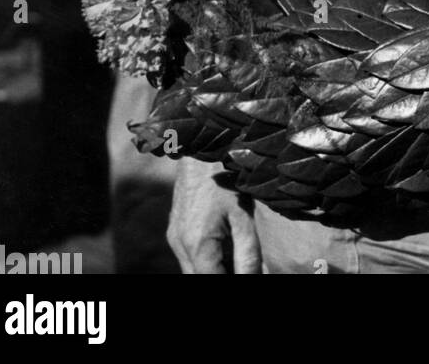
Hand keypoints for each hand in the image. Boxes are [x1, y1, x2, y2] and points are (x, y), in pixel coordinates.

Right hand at [167, 157, 261, 274]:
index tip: (250, 276)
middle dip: (220, 278)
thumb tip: (254, 279)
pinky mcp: (175, 229)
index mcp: (197, 245)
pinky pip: (189, 258)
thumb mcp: (243, 216)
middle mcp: (180, 245)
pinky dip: (205, 262)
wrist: (203, 145)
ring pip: (192, 271)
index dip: (234, 284)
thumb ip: (247, 254)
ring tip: (234, 260)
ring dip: (212, 271)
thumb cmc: (226, 177)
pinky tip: (225, 252)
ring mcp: (174, 237)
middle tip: (244, 269)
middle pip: (198, 279)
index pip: (211, 283)